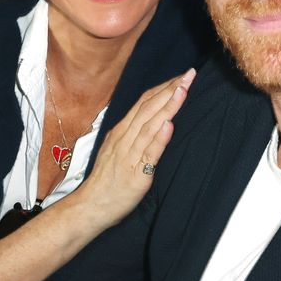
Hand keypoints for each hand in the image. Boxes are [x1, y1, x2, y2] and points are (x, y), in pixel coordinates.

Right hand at [77, 68, 195, 229]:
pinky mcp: (136, 174)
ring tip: (182, 90)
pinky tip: (169, 125)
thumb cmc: (107, 180)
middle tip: (189, 74)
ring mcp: (129, 155)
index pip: (144, 103)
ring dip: (167, 107)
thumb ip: (134, 135)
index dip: (163, 88)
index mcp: (121, 132)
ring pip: (149, 126)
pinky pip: (148, 154)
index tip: (181, 76)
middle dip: (170, 90)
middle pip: (148, 108)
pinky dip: (159, 138)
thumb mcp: (119, 150)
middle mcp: (124, 139)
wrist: (91, 206)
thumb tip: (155, 120)